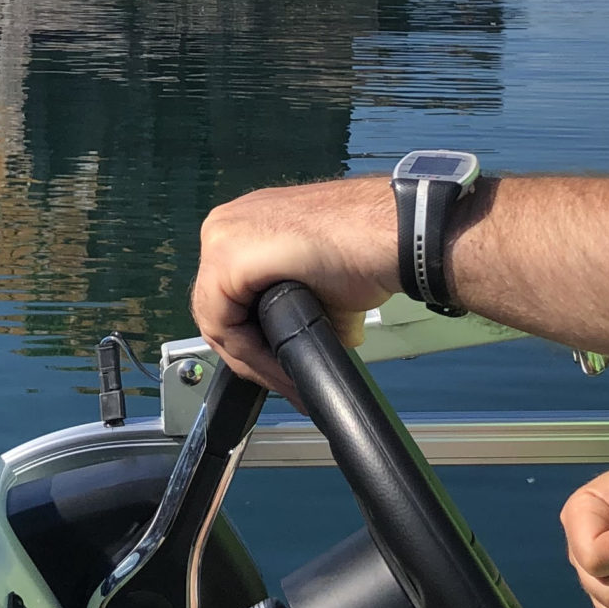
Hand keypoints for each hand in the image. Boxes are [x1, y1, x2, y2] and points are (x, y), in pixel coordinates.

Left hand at [190, 178, 399, 395]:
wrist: (389, 234)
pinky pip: (227, 324)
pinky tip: (283, 369)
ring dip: (255, 361)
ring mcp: (223, 237)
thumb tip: (289, 349)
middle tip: (284, 382)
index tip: (279, 370)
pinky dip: (254, 355)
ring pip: (219, 321)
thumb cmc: (364, 246)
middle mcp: (225, 226)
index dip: (251, 343)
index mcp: (243, 226)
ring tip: (289, 381)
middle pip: (219, 310)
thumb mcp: (312, 282)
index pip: (226, 298)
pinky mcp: (229, 257)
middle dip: (252, 355)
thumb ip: (287, 309)